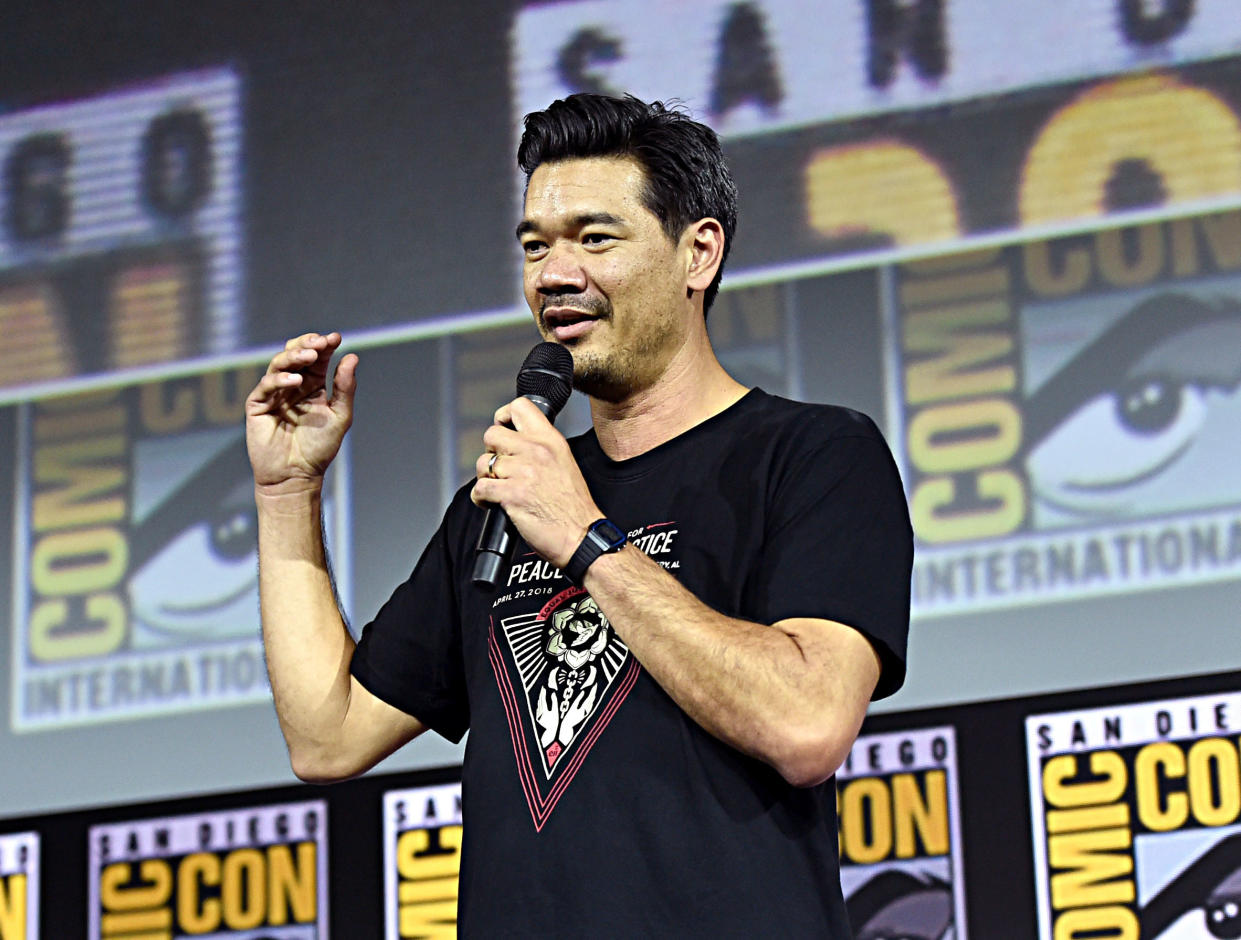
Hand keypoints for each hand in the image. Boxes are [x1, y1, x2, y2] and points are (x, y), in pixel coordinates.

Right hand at [245, 332, 356, 494]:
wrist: (296, 475)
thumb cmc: (319, 449)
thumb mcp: (339, 416)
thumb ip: (344, 388)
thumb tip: (352, 357)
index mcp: (313, 386)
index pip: (318, 359)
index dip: (325, 345)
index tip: (336, 338)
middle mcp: (293, 386)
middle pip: (295, 354)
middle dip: (307, 344)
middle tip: (320, 342)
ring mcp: (274, 394)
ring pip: (278, 364)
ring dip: (293, 356)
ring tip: (309, 356)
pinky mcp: (258, 405)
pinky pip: (266, 385)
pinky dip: (279, 378)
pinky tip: (294, 379)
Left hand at [470, 397, 600, 567]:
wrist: (582, 536)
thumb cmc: (573, 507)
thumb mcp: (565, 463)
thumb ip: (541, 448)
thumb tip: (515, 443)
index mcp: (551, 440)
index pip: (520, 407)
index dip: (503, 417)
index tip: (503, 430)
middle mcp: (537, 451)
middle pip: (492, 434)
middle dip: (491, 452)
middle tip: (500, 468)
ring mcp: (524, 472)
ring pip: (483, 463)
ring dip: (485, 478)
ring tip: (497, 489)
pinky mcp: (512, 494)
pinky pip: (480, 488)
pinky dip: (480, 499)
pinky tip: (491, 504)